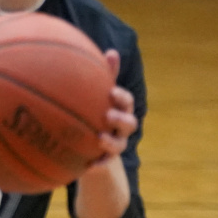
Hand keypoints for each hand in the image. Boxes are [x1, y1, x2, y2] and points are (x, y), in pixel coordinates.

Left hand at [84, 50, 136, 170]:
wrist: (93, 147)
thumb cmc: (95, 113)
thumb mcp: (97, 95)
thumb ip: (104, 76)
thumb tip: (111, 51)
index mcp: (120, 109)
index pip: (126, 101)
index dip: (121, 97)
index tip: (111, 92)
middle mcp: (122, 128)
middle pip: (130, 123)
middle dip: (121, 119)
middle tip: (108, 114)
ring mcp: (116, 145)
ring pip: (120, 145)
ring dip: (111, 142)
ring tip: (99, 138)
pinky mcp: (106, 161)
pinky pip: (104, 165)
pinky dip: (98, 165)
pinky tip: (88, 166)